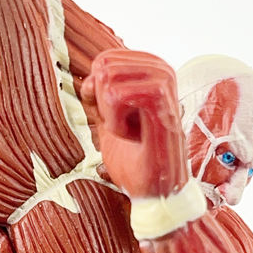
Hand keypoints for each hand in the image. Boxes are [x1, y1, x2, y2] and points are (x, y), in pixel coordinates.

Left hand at [81, 49, 187, 197]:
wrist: (156, 192)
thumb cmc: (137, 159)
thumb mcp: (109, 123)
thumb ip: (98, 98)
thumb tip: (87, 80)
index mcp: (152, 69)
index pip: (104, 60)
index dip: (97, 93)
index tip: (118, 120)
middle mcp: (162, 69)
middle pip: (104, 65)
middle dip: (103, 104)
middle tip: (126, 128)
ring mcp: (165, 82)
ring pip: (108, 79)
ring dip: (110, 116)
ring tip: (131, 133)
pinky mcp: (162, 101)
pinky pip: (115, 95)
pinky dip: (115, 123)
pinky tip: (133, 137)